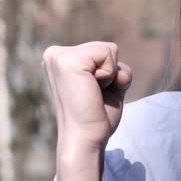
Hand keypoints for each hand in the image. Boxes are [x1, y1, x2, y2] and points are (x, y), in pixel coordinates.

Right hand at [43, 41, 131, 177]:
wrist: (87, 137)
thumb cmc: (97, 115)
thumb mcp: (108, 84)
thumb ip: (114, 67)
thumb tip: (120, 72)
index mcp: (61, 59)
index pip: (103, 50)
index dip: (109, 72)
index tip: (93, 92)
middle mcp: (55, 54)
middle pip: (107, 48)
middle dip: (111, 72)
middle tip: (94, 94)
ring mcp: (59, 56)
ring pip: (109, 49)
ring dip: (111, 74)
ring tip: (93, 92)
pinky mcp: (68, 61)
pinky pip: (108, 53)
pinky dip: (110, 74)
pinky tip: (94, 89)